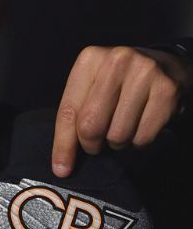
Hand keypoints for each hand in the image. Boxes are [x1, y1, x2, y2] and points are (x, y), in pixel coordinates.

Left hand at [52, 45, 192, 176]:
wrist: (166, 64)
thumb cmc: (119, 81)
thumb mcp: (92, 86)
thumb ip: (74, 116)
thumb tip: (62, 165)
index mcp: (90, 59)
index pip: (68, 110)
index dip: (63, 144)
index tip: (61, 169)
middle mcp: (116, 61)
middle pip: (90, 125)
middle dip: (91, 145)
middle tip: (96, 144)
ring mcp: (144, 73)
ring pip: (118, 135)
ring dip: (117, 143)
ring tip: (121, 128)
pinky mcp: (167, 90)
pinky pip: (143, 137)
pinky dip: (138, 141)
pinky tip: (140, 126)